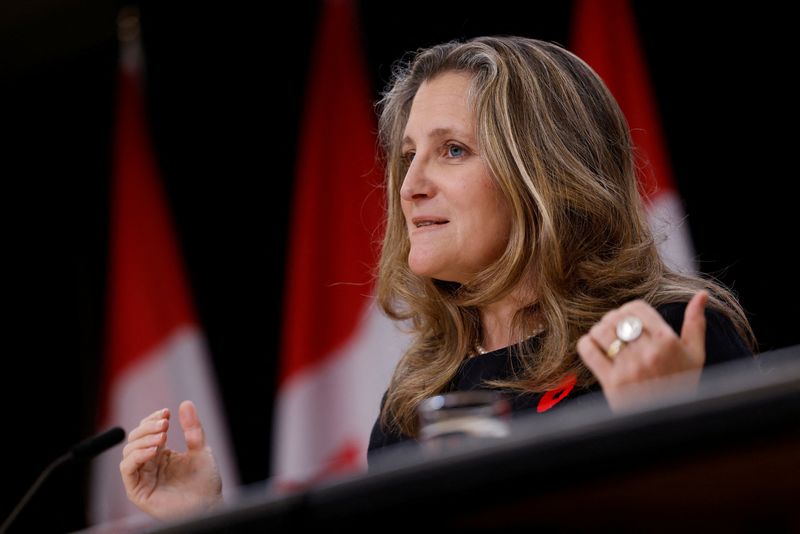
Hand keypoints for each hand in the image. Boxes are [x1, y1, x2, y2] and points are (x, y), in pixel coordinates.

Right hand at [120, 400, 221, 519]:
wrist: (208, 505)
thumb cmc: (205, 482)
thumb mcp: (201, 449)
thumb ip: (192, 428)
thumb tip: (185, 403)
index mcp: (161, 453)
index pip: (147, 430)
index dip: (153, 419)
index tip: (166, 412)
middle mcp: (149, 463)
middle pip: (135, 438)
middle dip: (148, 427)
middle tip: (165, 423)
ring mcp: (142, 477)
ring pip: (129, 451)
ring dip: (143, 440)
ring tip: (162, 435)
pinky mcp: (137, 490)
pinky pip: (127, 470)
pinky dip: (136, 456)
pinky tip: (153, 450)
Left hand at [577, 291, 707, 411]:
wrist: (668, 423)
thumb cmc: (682, 385)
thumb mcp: (695, 355)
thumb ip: (695, 323)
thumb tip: (701, 295)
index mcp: (668, 342)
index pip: (636, 308)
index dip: (628, 310)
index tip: (628, 320)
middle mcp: (648, 353)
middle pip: (617, 318)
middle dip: (612, 320)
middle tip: (614, 329)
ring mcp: (629, 368)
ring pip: (601, 331)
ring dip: (599, 331)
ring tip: (605, 339)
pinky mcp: (611, 382)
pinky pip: (588, 350)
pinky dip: (587, 344)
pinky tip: (594, 348)